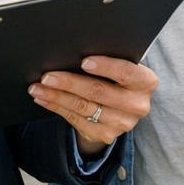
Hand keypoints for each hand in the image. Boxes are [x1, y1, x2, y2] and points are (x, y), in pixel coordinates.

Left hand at [29, 55, 156, 156]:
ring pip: (84, 107)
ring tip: (37, 87)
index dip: (106, 66)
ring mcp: (122, 123)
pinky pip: (76, 120)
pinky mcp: (106, 135)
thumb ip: (107, 58)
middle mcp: (138, 105)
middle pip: (99, 92)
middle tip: (47, 76)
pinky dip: (56, 107)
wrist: (120, 106)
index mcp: (145, 81)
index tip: (83, 61)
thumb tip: (72, 49)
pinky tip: (44, 98)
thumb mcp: (119, 65)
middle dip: (69, 83)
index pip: (126, 72)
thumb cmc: (115, 75)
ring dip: (56, 96)